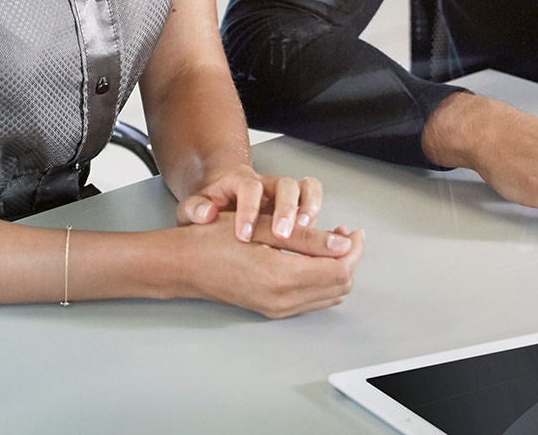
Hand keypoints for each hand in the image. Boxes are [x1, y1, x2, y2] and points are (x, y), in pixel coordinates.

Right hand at [173, 215, 364, 317]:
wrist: (184, 266)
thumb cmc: (213, 240)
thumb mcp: (262, 228)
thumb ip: (306, 237)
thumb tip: (342, 242)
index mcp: (282, 278)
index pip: (339, 269)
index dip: (353, 248)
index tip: (353, 230)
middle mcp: (282, 300)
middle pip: (338, 285)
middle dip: (348, 258)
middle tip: (344, 233)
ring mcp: (277, 309)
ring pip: (328, 296)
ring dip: (336, 269)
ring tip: (330, 242)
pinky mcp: (272, 309)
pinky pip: (311, 300)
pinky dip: (321, 279)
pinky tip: (313, 258)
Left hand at [176, 164, 323, 243]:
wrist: (220, 198)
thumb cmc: (209, 204)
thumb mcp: (193, 207)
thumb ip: (195, 209)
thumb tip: (207, 214)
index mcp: (240, 181)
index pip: (249, 188)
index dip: (249, 210)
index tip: (244, 235)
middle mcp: (266, 183)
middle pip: (284, 184)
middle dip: (285, 209)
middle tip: (281, 235)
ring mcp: (283, 192)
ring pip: (305, 188)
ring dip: (309, 208)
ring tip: (306, 231)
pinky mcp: (296, 204)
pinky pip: (314, 198)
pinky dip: (317, 212)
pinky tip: (316, 234)